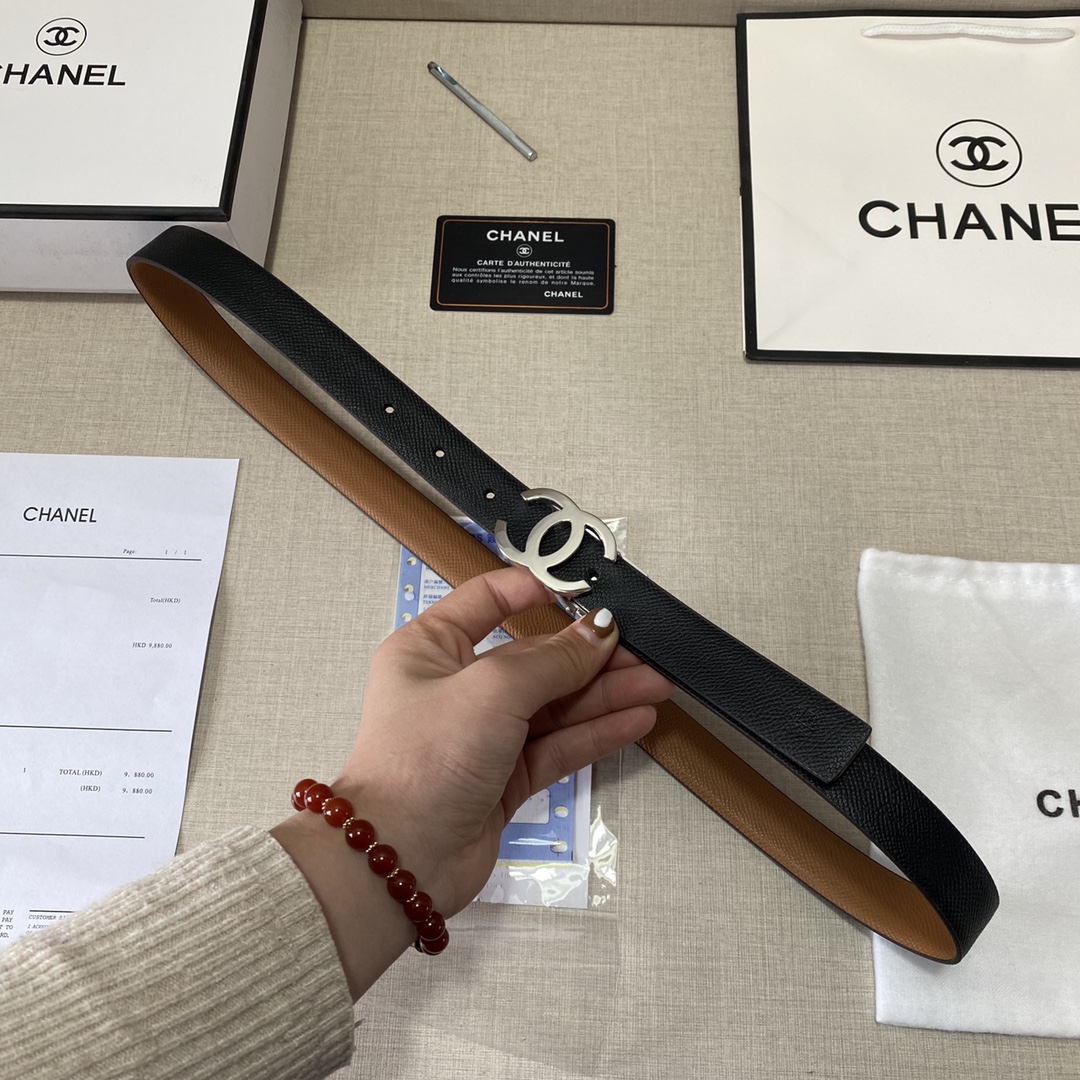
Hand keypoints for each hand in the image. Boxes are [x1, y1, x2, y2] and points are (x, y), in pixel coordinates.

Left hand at [340, 565, 673, 914]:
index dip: (535, 590)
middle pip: (534, 658)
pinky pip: (558, 745)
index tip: (584, 592)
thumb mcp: (491, 690)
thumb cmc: (420, 762)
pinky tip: (634, 719)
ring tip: (655, 685)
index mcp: (430, 648)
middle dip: (589, 655)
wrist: (400, 859)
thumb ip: (553, 660)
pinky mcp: (504, 778)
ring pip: (554, 705)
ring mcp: (482, 735)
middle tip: (640, 651)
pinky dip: (596, 732)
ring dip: (605, 694)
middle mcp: (455, 688)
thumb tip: (599, 631)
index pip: (487, 601)